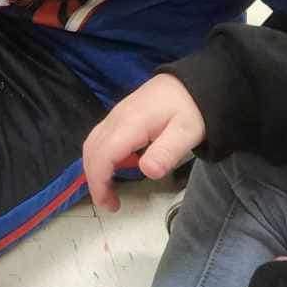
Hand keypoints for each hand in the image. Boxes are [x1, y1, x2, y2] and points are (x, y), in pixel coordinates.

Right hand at [83, 72, 204, 213]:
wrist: (194, 81)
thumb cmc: (192, 108)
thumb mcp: (187, 132)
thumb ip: (166, 152)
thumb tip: (147, 172)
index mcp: (130, 124)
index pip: (103, 156)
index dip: (100, 183)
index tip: (110, 205)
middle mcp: (116, 118)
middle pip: (91, 150)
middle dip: (94, 180)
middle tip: (109, 203)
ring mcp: (116, 115)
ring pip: (92, 143)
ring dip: (95, 168)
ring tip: (110, 189)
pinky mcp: (120, 115)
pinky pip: (101, 137)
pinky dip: (102, 157)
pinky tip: (121, 166)